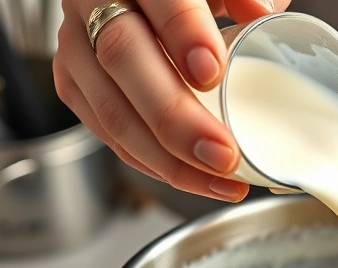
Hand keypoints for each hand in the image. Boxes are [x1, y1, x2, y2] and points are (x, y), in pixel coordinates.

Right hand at [54, 0, 289, 201]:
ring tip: (221, 179)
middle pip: (122, 57)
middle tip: (222, 153)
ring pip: (110, 108)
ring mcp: (78, 46)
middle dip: (174, 117)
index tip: (213, 72)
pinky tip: (194, 178)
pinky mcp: (76, 84)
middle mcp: (94, 2)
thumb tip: (262, 15)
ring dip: (167, 156)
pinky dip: (153, 163)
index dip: (183, 33)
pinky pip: (108, 134)